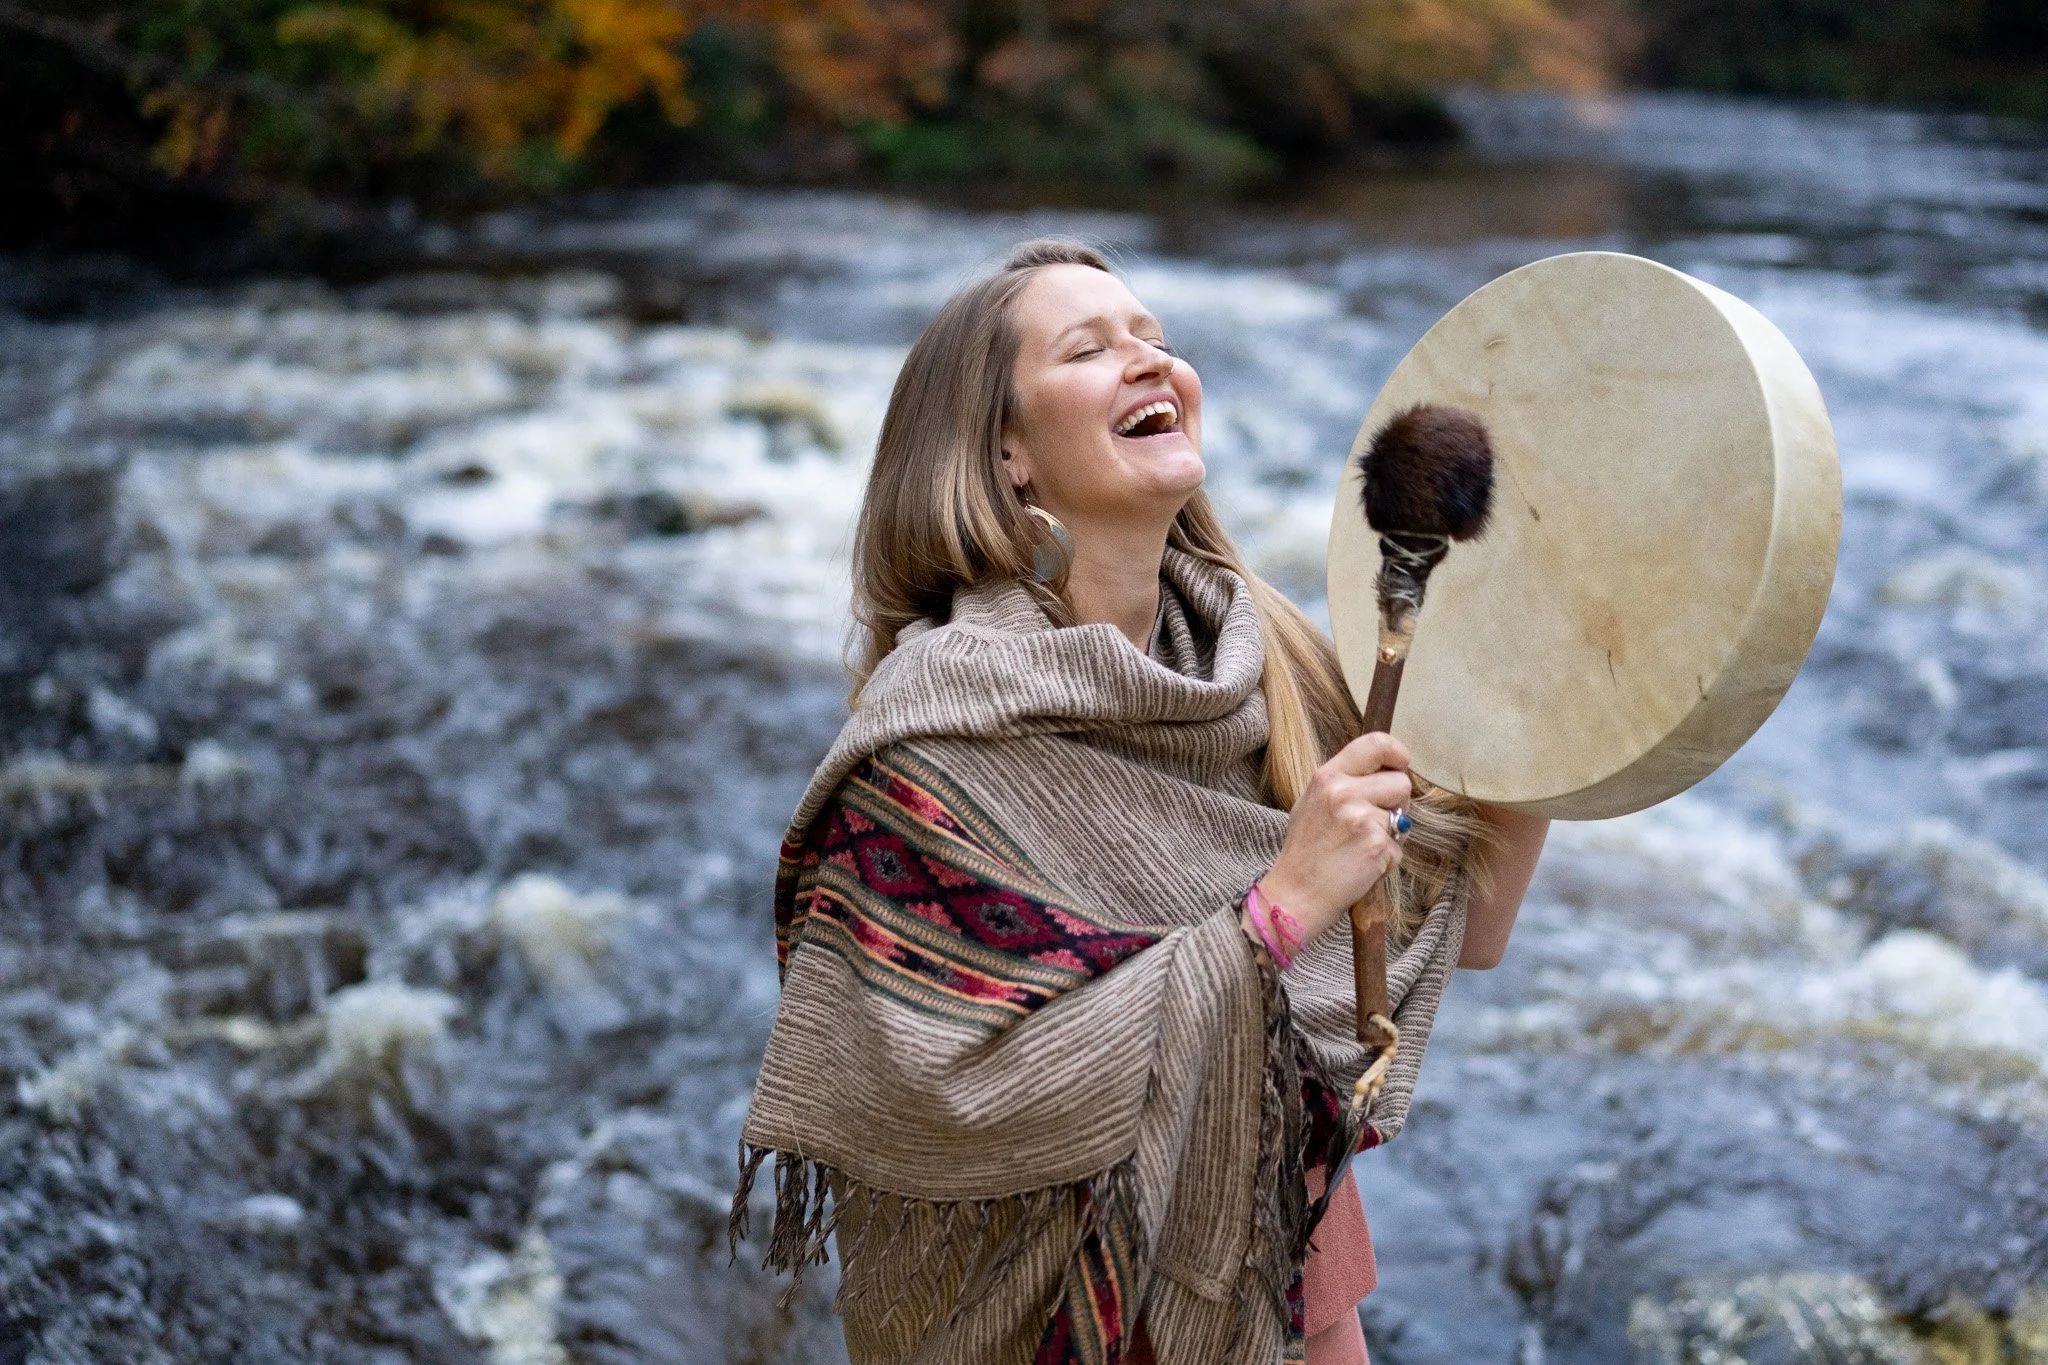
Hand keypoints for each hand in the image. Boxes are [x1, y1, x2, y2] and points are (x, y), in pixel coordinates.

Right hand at [1252, 732, 1411, 943]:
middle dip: (1396, 803)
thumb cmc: (1306, 852)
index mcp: (1327, 776)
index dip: (1398, 754)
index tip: (1400, 766)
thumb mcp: (1313, 803)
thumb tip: (1383, 772)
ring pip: (1404, 817)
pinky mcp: (1376, 845)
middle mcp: (1343, 792)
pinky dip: (1387, 860)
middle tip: (1372, 823)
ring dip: (1392, 834)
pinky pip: (1399, 847)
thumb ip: (1344, 783)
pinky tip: (1362, 866)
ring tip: (1361, 847)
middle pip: (1401, 782)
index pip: (1376, 743)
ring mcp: (1361, 818)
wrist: (1295, 894)